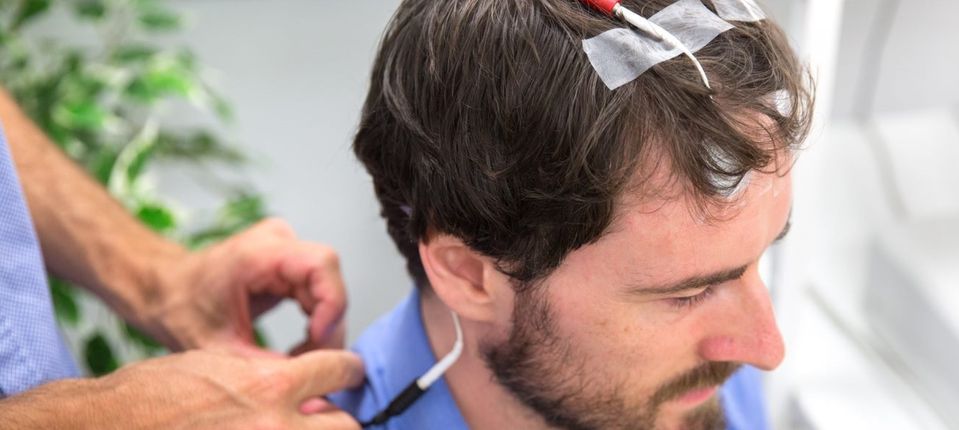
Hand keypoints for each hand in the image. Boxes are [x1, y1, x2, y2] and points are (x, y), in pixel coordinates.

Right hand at [0, 348, 364, 428]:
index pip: (339, 371)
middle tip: (327, 413)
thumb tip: (305, 386)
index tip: (349, 372)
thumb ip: (269, 374)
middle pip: (345, 425)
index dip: (348, 370)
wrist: (110, 424)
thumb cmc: (156, 392)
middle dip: (339, 417)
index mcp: (270, 383)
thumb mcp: (219, 362)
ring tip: (300, 427)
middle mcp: (275, 424)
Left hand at [141, 218, 346, 352]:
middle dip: (329, 322)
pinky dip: (318, 317)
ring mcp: (285, 247)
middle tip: (315, 360)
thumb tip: (305, 382)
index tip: (318, 340)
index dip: (331, 304)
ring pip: (328, 285)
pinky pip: (319, 288)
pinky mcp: (289, 260)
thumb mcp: (221, 348)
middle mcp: (277, 240)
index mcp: (257, 254)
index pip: (321, 265)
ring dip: (325, 323)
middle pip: (328, 277)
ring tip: (305, 355)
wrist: (165, 290)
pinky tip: (304, 342)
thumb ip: (265, 365)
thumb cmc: (182, 308)